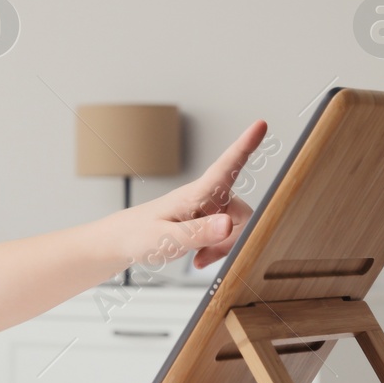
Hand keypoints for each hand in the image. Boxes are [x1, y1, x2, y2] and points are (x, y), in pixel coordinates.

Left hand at [110, 119, 268, 273]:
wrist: (122, 242)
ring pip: (237, 227)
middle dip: (234, 238)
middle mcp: (206, 197)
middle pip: (242, 213)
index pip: (226, 166)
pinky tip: (200, 258)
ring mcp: (207, 210)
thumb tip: (228, 224)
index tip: (261, 124)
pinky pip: (227, 236)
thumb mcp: (167, 238)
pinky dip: (218, 250)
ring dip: (224, 246)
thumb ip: (198, 232)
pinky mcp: (206, 221)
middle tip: (204, 256)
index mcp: (196, 194)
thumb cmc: (138, 235)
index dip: (245, 145)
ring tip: (198, 257)